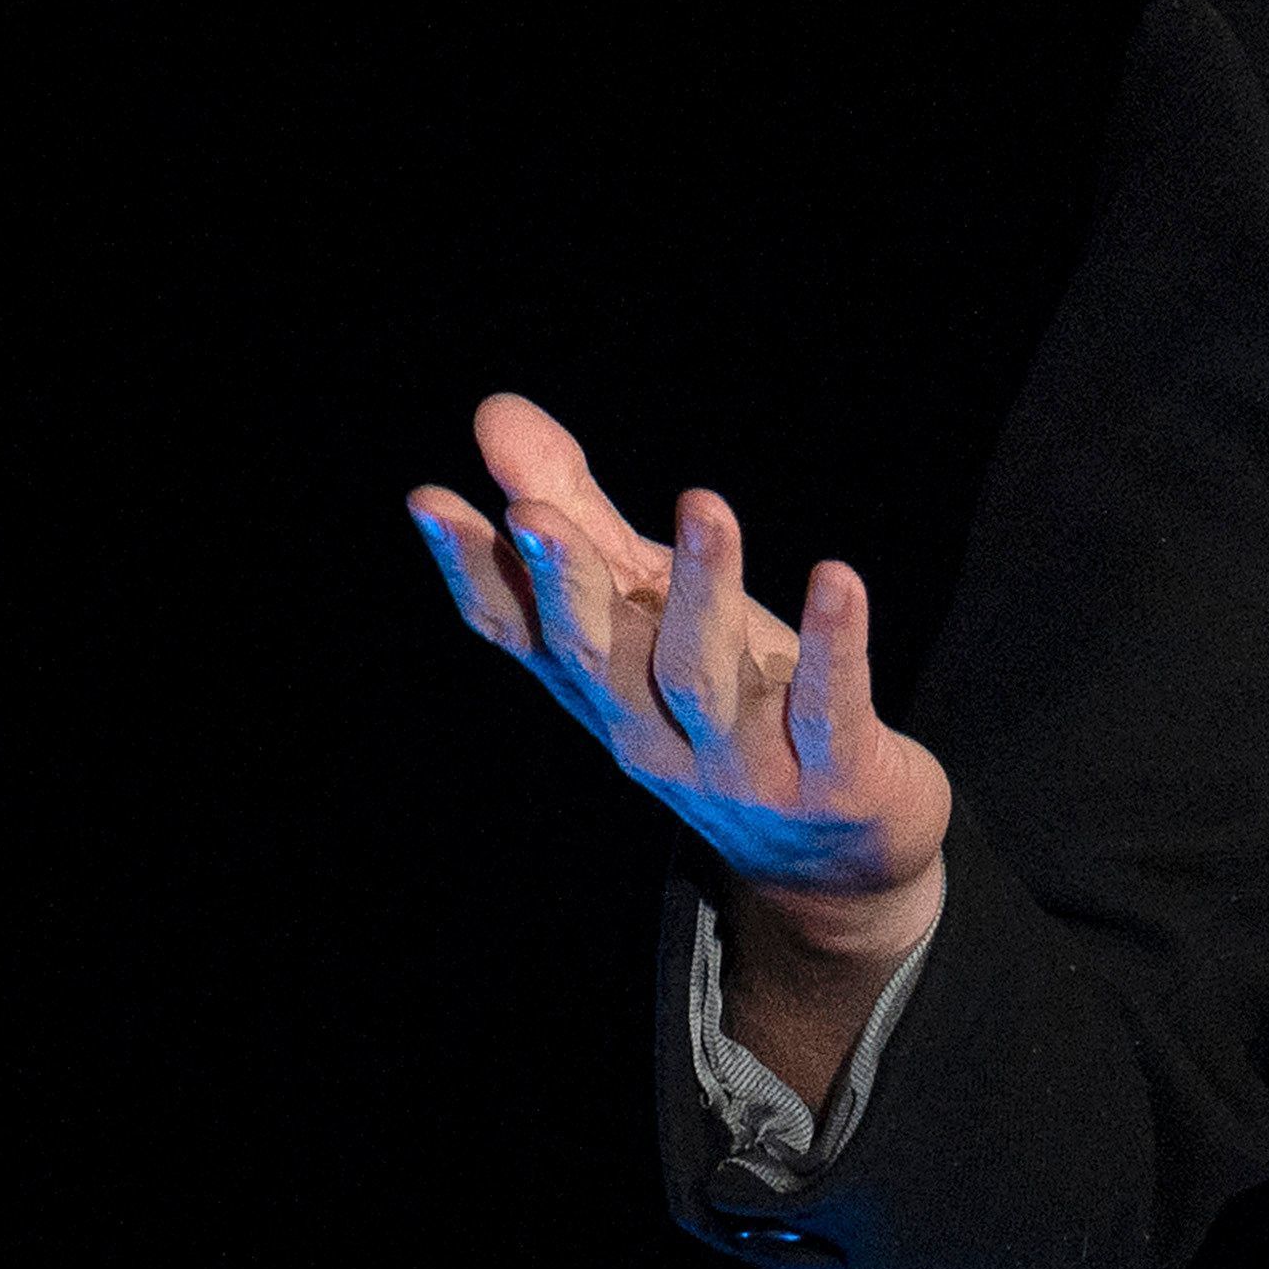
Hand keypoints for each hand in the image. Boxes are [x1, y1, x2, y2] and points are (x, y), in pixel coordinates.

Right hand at [406, 393, 950, 1091]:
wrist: (834, 855)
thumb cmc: (732, 704)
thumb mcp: (655, 612)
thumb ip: (583, 518)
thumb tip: (495, 412)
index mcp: (603, 688)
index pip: (520, 633)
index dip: (474, 572)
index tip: (430, 502)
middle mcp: (652, 730)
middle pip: (596, 658)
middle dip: (565, 586)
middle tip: (535, 514)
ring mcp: (739, 762)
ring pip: (703, 677)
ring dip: (704, 590)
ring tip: (707, 504)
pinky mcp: (831, 775)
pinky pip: (829, 708)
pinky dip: (834, 647)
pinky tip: (838, 578)